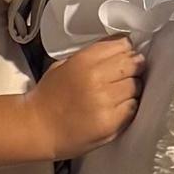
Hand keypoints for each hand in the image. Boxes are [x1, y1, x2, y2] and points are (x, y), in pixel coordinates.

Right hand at [34, 36, 142, 160]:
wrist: (37, 128)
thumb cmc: (49, 96)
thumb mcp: (64, 64)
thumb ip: (92, 55)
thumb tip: (121, 50)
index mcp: (84, 61)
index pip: (123, 45)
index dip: (126, 50)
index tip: (124, 57)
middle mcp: (97, 78)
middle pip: (134, 64)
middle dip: (133, 68)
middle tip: (124, 76)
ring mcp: (106, 101)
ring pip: (136, 86)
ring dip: (131, 88)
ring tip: (117, 94)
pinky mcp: (111, 122)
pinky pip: (133, 107)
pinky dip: (129, 106)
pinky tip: (116, 108)